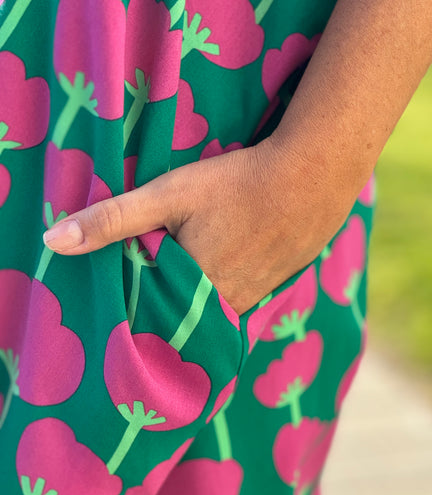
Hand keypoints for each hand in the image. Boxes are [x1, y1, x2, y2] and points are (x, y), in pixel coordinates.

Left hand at [42, 136, 358, 315]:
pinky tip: (217, 266)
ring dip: (189, 300)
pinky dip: (216, 293)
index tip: (118, 294)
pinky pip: (232, 303)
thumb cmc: (239, 183)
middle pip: (177, 316)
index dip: (129, 303)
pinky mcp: (268, 289)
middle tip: (148, 281)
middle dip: (159, 304)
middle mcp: (222, 305)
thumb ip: (113, 218)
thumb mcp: (169, 193)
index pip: (144, 315)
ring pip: (206, 311)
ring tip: (179, 276)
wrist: (313, 179)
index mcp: (191, 288)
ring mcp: (250, 300)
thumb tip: (55, 242)